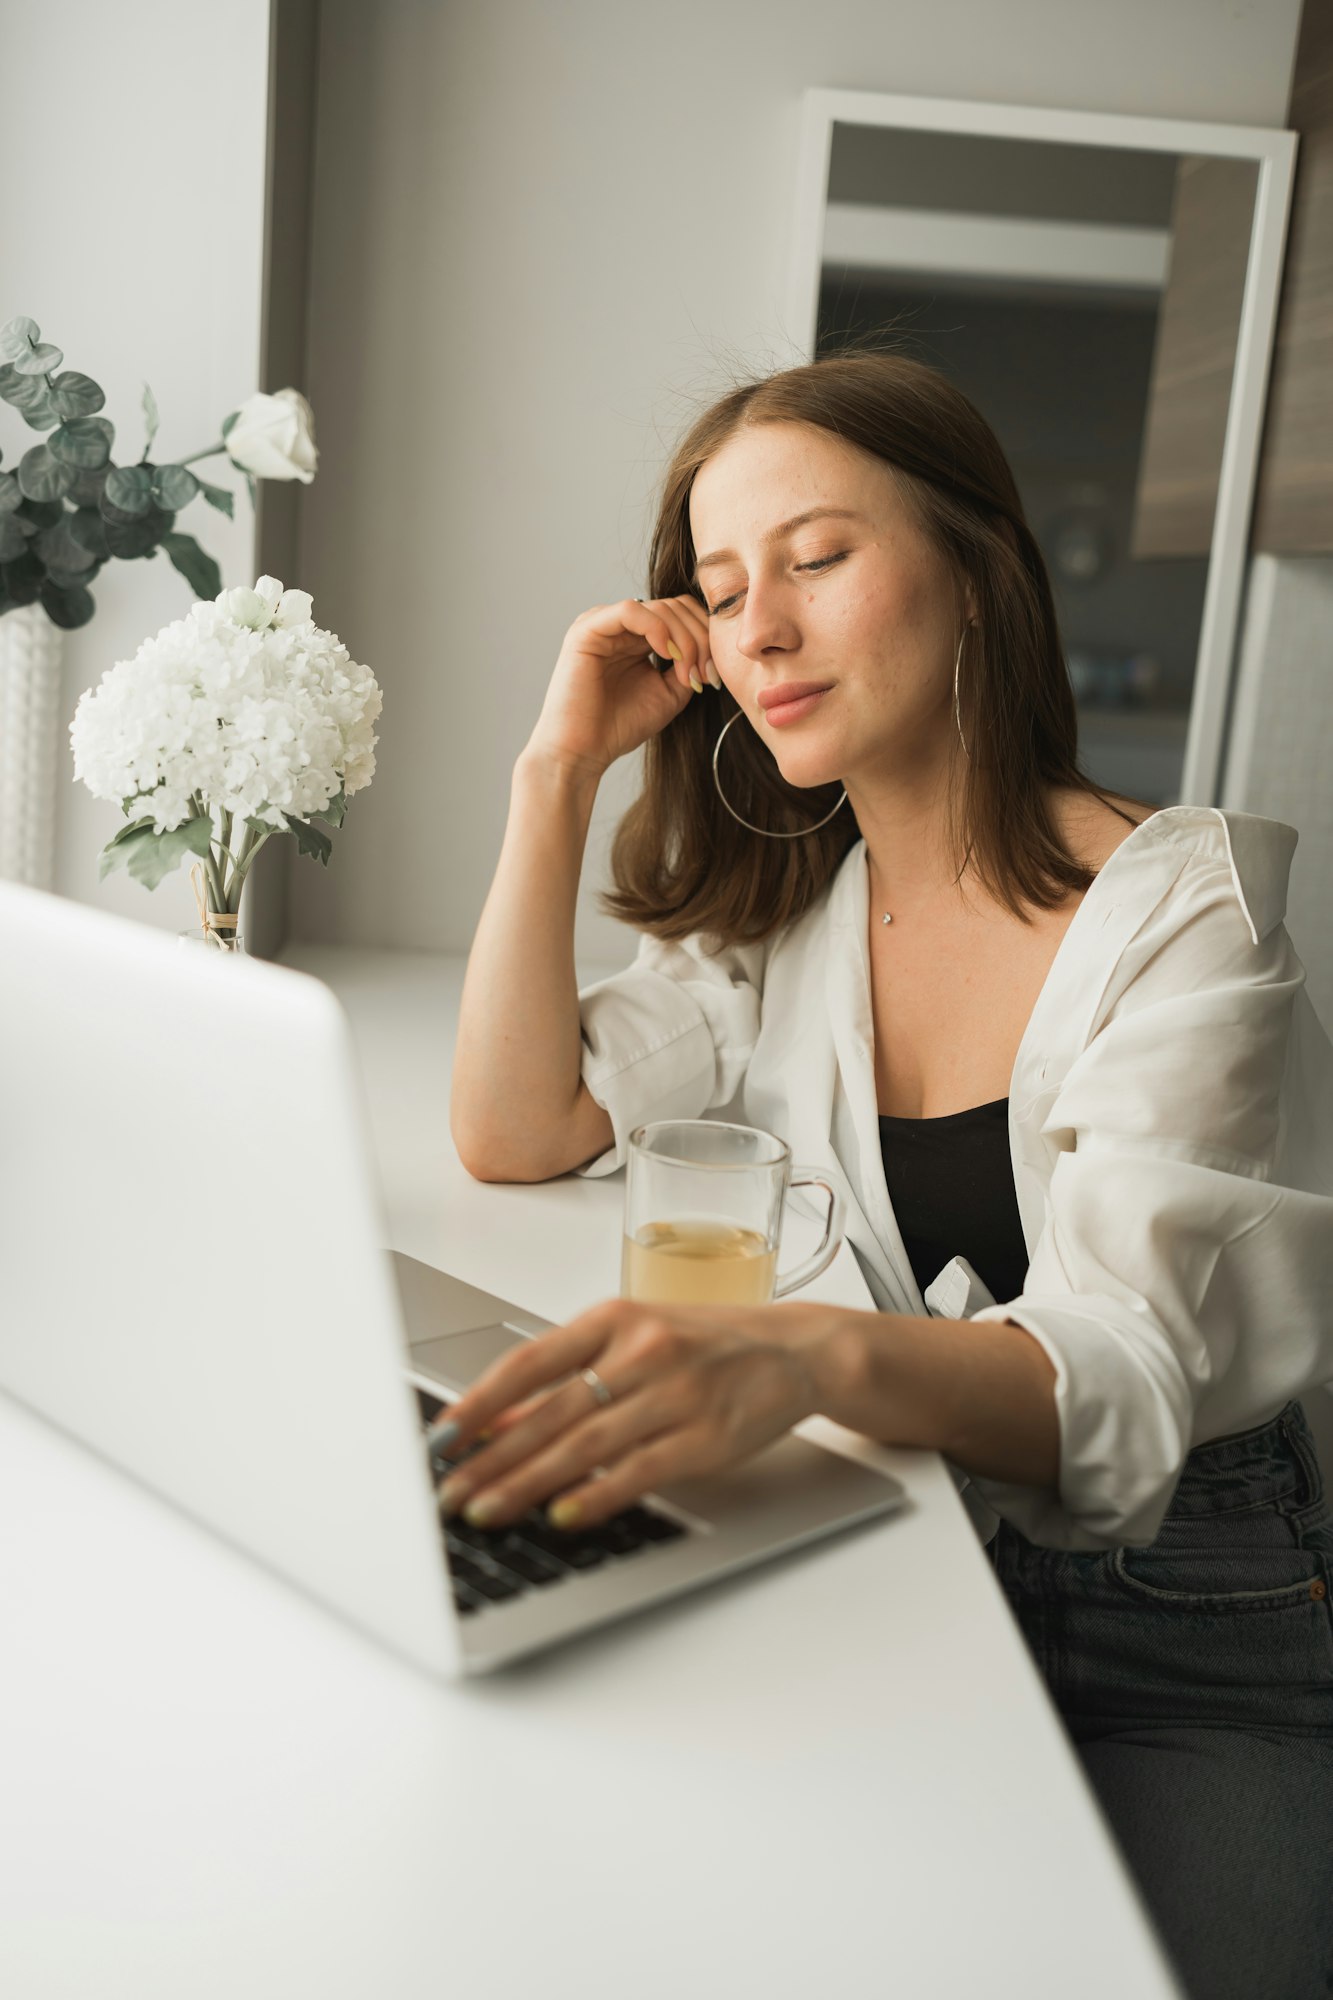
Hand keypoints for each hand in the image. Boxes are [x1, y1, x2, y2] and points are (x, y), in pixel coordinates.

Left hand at [432, 1297, 828, 1532]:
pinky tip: (560, 1515)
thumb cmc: (706, 1343)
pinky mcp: (706, 1438)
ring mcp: (676, 1395)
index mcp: (615, 1318)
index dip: (479, 1403)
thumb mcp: (633, 1339)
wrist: (794, 1350)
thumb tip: (496, 1422)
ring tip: (485, 1511)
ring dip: (526, 1484)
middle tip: (448, 1493)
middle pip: (550, 1413)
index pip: (529, 1362)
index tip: (441, 1438)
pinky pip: (638, 1471)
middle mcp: (642, 1351)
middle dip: (491, 1459)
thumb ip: (569, 1377)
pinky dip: (595, 1496)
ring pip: (585, 1444)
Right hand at [524, 592, 718, 781]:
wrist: (582, 753)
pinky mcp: (587, 629)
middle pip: (675, 607)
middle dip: (700, 639)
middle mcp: (619, 625)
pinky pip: (631, 610)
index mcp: (636, 637)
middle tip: (706, 675)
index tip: (714, 675)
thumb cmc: (617, 728)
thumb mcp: (668, 695)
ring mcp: (602, 624)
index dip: (705, 637)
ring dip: (685, 639)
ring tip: (687, 674)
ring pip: (659, 608)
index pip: (681, 614)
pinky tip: (666, 656)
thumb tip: (711, 650)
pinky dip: (657, 629)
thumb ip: (688, 667)